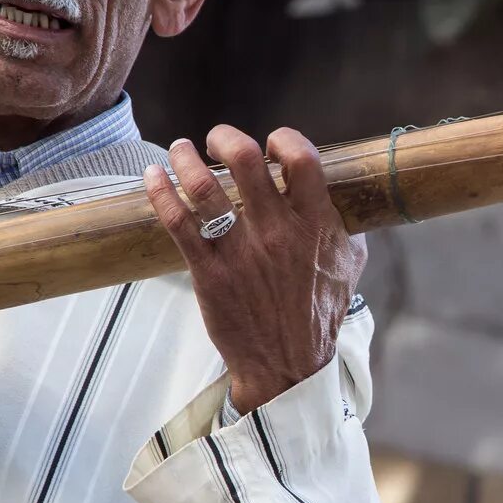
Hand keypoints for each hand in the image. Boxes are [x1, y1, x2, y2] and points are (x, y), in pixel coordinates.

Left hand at [144, 125, 365, 414]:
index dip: (282, 139)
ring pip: (202, 186)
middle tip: (216, 141)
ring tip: (181, 149)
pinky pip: (178, 223)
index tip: (271, 143)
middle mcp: (277, 232)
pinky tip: (154, 177)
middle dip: (225, 137)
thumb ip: (341, 222)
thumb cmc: (319, 312)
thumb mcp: (348, 263)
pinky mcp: (209, 273)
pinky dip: (161, 192)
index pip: (301, 158)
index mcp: (315, 224)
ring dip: (185, 158)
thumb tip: (335, 190)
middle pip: (244, 160)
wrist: (289, 364)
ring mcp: (240, 252)